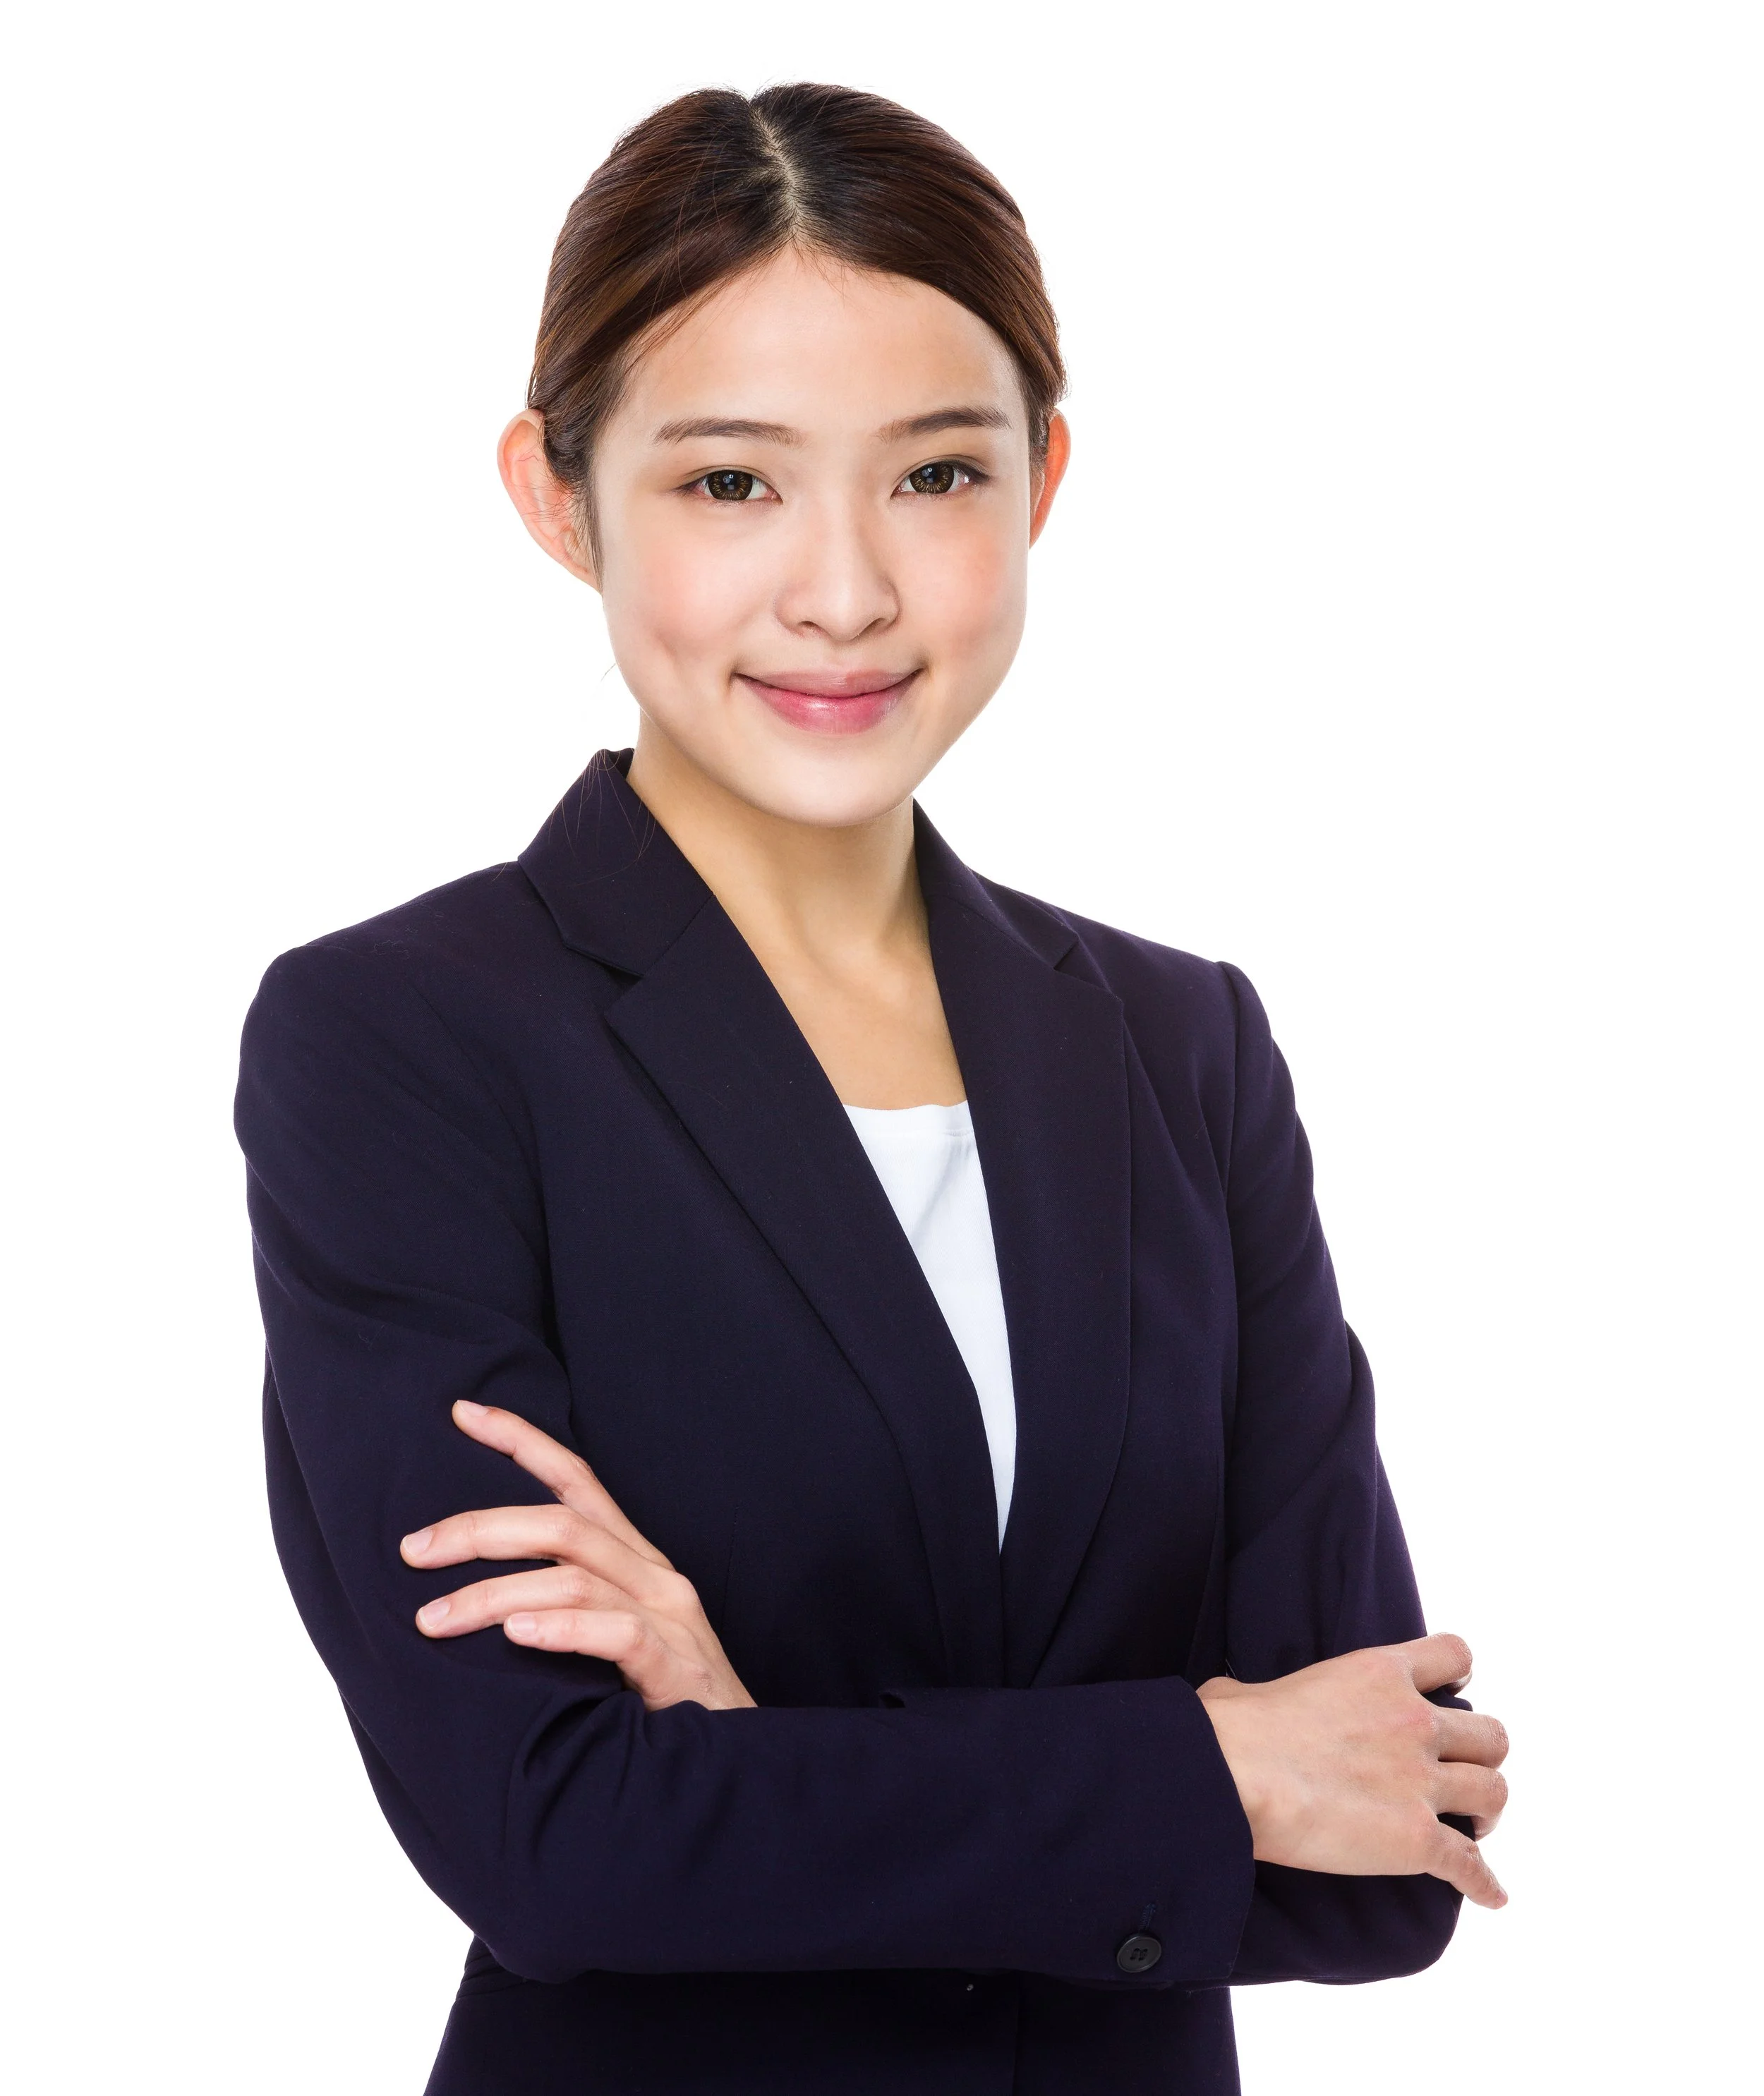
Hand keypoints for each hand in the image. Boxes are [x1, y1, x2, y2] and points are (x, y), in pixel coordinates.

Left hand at [400, 1400, 755, 1712]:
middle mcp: (654, 1577)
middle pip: (562, 1523)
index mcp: (635, 1562)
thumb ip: (562, 1609)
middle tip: (412, 1551)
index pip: (576, 1481)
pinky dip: (563, 1629)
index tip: (462, 1413)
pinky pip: (619, 1634)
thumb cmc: (659, 1707)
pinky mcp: (679, 1668)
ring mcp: (671, 1619)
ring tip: (434, 1619)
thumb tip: (468, 1599)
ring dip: (494, 1594)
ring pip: (575, 1576)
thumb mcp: (609, 1643)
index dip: (521, 1440)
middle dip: (479, 1529)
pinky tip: (516, 1637)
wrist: (736, 1772)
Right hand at [1196, 1634, 1509, 1907]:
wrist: (1237, 1776)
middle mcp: (1413, 1722)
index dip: (1459, 1677)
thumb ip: (1261, 1693)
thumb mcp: (1249, 1689)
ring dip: (1487, 1811)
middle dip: (1481, 1756)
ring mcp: (1420, 1782)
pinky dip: (1483, 1883)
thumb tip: (1231, 1703)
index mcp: (1378, 1674)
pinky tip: (1490, 1894)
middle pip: (1490, 1735)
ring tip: (1475, 1826)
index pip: (1454, 1656)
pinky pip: (1470, 1865)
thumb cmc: (1230, 1730)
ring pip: (1494, 1792)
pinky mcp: (1417, 1839)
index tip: (1453, 1694)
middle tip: (1460, 1775)